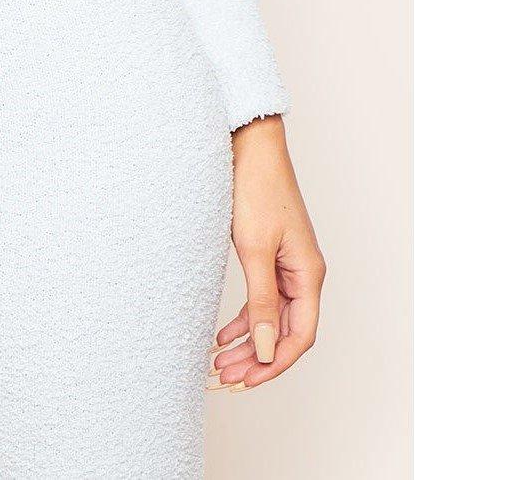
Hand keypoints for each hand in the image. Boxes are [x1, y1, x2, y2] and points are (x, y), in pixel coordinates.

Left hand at [209, 115, 324, 392]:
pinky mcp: (269, 254)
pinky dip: (243, 319)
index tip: (245, 381)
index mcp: (308, 275)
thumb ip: (259, 302)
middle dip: (256, 358)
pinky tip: (222, 334)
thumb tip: (266, 350)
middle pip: (284, 331)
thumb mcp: (254, 249)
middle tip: (224, 377)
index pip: (299, 336)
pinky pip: (260, 298)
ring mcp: (286, 264)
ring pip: (270, 317)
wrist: (249, 145)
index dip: (274, 363)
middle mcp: (303, 274)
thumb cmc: (255, 189)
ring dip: (247, 342)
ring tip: (219, 363)